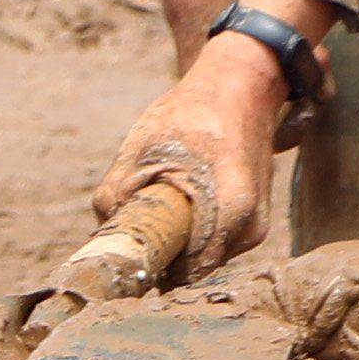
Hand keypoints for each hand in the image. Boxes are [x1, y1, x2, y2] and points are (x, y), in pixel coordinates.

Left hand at [90, 34, 296, 282]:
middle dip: (160, 257)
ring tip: (156, 210)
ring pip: (201, 258)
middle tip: (130, 234)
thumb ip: (118, 196)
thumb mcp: (142, 148)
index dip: (149, 270)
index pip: (184, 272)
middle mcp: (249, 228)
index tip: (123, 259)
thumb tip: (103, 239)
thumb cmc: (190, 113)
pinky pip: (213, 244)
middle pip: (192, 270)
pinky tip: (177, 206)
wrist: (240, 87)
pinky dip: (190, 234)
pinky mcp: (252, 223)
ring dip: (176, 245)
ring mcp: (254, 228)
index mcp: (230, 209)